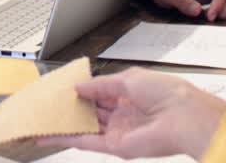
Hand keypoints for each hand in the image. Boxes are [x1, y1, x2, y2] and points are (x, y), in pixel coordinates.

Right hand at [38, 67, 225, 158]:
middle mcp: (124, 113)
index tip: (62, 88)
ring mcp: (118, 131)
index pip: (99, 93)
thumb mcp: (129, 78)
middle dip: (71, 108)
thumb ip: (100, 85)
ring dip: (64, 124)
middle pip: (90, 111)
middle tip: (48, 103)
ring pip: (85, 128)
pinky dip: (66, 139)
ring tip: (42, 119)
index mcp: (130, 94)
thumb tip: (79, 87)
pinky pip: (85, 142)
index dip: (81, 91)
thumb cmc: (168, 93)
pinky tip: (49, 136)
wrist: (184, 118)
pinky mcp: (115, 146)